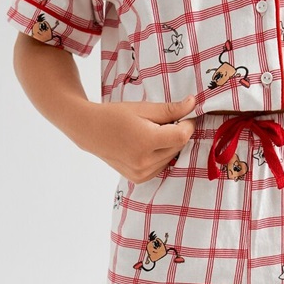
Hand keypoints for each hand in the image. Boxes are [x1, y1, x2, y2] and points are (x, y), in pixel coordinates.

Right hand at [75, 94, 196, 181]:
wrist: (90, 131)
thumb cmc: (115, 115)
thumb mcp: (143, 108)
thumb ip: (170, 109)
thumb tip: (193, 104)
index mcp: (146, 141)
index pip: (181, 137)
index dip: (188, 125)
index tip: (185, 116)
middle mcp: (145, 162)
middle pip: (177, 147)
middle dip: (177, 133)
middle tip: (163, 122)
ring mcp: (142, 173)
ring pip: (171, 157)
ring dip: (169, 145)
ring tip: (151, 133)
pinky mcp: (140, 179)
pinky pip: (161, 166)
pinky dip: (160, 155)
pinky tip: (147, 146)